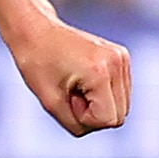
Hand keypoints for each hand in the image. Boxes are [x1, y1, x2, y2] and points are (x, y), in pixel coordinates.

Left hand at [9, 16, 129, 135]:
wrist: (36, 30)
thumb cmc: (36, 64)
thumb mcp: (51, 103)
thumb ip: (77, 124)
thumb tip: (99, 127)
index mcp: (100, 73)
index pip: (108, 120)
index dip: (84, 117)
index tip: (66, 98)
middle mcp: (118, 63)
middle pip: (119, 116)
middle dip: (93, 112)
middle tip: (70, 92)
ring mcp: (123, 58)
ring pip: (122, 106)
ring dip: (98, 104)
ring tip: (76, 85)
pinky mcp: (122, 57)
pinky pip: (120, 92)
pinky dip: (102, 94)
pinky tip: (83, 79)